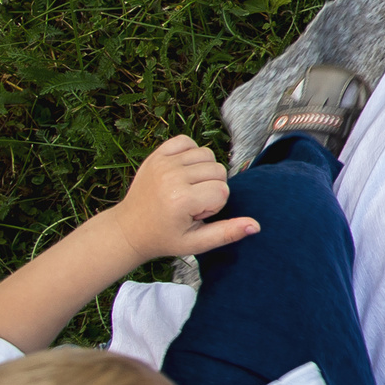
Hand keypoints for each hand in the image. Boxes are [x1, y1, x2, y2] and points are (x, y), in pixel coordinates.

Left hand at [113, 136, 253, 261]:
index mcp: (181, 200)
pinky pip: (186, 141)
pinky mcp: (157, 155)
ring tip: (188, 188)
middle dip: (211, 188)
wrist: (129, 229)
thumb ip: (227, 233)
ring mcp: (163, 163)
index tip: (196, 215)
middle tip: (191, 204)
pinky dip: (190, 153)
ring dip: (203, 171)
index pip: (222, 191)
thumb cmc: (164, 237)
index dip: (214, 206)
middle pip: (218, 170)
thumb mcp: (196, 243)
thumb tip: (255, 225)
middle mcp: (172, 177)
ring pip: (207, 154)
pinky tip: (183, 172)